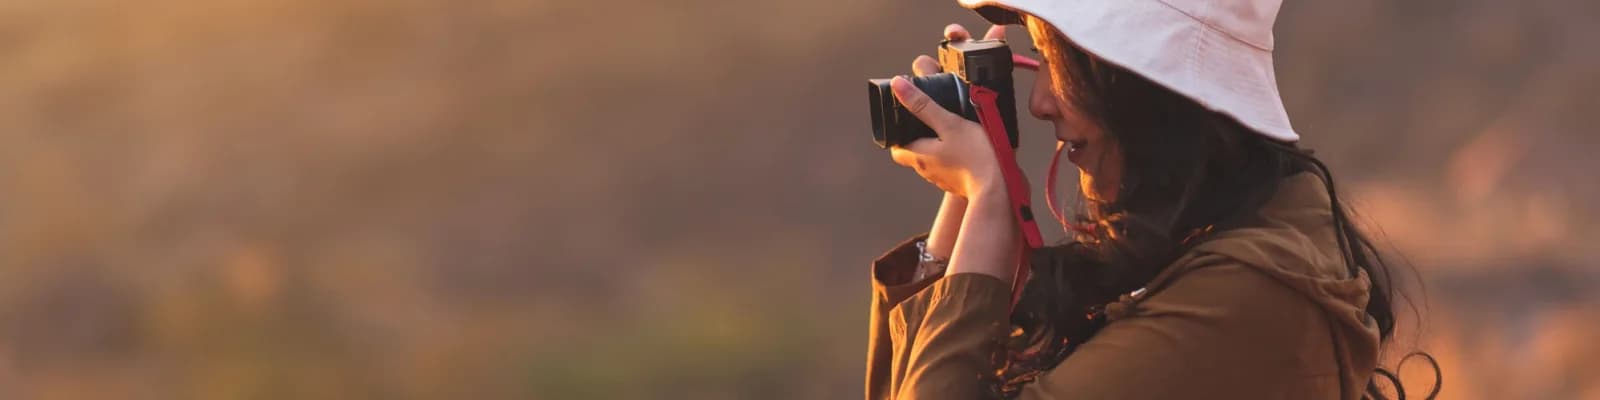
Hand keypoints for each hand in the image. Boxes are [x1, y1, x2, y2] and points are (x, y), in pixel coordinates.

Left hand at [889, 24, 1010, 198]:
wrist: (1000, 189)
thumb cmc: (977, 158)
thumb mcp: (949, 123)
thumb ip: (923, 105)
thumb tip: (899, 86)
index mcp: (920, 156)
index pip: (896, 148)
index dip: (897, 135)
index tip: (905, 121)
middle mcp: (928, 171)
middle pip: (914, 153)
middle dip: (919, 138)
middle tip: (931, 122)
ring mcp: (944, 179)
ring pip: (933, 161)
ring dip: (938, 147)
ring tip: (953, 130)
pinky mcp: (960, 183)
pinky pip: (951, 168)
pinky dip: (955, 157)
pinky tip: (969, 146)